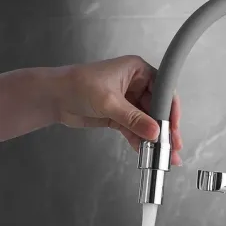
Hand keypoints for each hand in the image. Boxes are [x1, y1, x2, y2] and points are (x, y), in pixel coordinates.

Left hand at [60, 56, 182, 164]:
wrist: (52, 97)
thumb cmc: (76, 85)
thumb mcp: (109, 101)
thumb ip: (133, 119)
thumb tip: (154, 133)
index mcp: (137, 71)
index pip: (163, 90)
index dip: (171, 109)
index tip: (173, 126)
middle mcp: (136, 85)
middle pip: (158, 109)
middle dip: (165, 129)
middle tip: (173, 146)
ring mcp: (129, 101)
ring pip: (148, 122)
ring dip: (155, 139)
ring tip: (163, 155)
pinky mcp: (121, 116)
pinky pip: (136, 130)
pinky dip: (141, 141)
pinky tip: (146, 152)